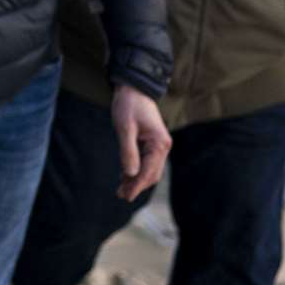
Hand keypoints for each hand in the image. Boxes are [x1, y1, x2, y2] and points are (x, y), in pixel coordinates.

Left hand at [110, 85, 170, 201]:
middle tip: (120, 195)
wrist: (133, 88)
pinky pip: (146, 161)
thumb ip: (128, 151)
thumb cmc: (128, 105)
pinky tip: (124, 176)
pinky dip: (136, 170)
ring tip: (121, 189)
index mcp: (159, 144)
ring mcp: (159, 145)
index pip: (149, 172)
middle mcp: (163, 146)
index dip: (137, 185)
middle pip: (151, 174)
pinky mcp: (152, 143)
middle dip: (137, 185)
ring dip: (136, 179)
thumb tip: (131, 174)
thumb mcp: (124, 128)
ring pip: (149, 169)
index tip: (125, 196)